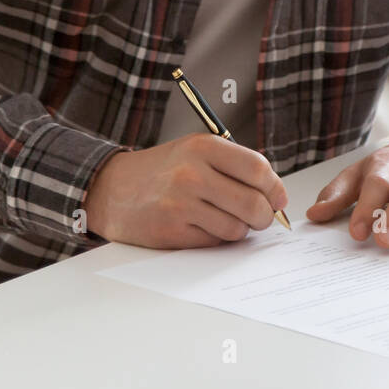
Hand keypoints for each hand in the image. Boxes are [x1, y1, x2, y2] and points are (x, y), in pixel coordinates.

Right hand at [83, 135, 287, 247]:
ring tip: (224, 218)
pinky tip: (202, 226)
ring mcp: (180, 204)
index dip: (275, 188)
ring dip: (239, 229)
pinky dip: (216, 238)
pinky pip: (214, 242)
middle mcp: (192, 173)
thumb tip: (275, 195)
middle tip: (261, 217)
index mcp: (204, 146)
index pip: (258, 169)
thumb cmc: (163, 170)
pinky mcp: (171, 231)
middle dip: (265, 216)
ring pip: (237, 228)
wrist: (111, 188)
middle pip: (253, 203)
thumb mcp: (196, 151)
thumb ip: (235, 166)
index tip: (278, 199)